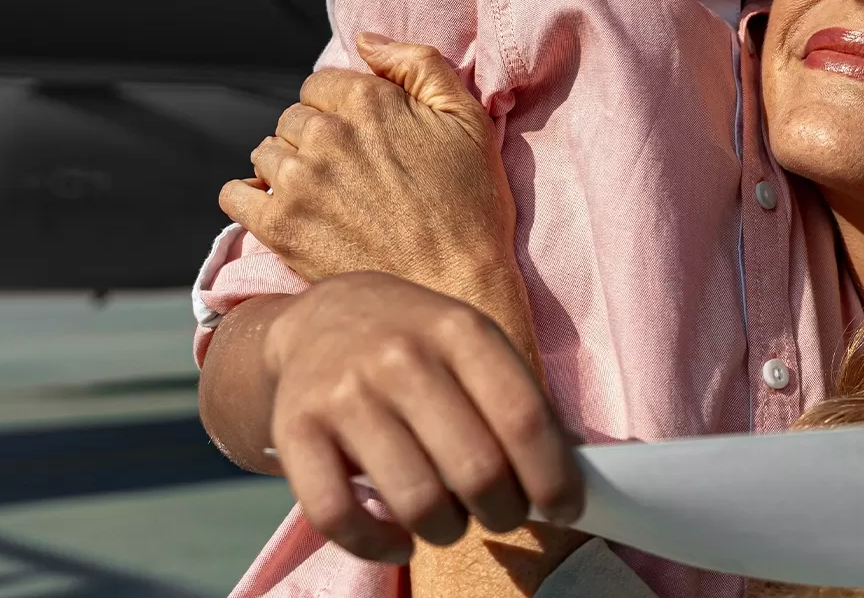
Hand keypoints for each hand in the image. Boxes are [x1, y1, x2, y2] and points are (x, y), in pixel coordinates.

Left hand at [220, 35, 518, 311]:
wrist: (457, 286)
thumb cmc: (470, 205)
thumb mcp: (467, 118)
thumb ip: (418, 63)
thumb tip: (365, 40)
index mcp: (369, 101)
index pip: (322, 83)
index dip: (339, 107)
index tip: (360, 137)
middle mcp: (326, 134)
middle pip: (292, 117)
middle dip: (313, 137)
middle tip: (346, 172)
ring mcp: (299, 181)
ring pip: (265, 152)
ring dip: (286, 166)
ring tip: (320, 194)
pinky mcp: (280, 227)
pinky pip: (235, 194)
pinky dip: (248, 197)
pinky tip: (276, 207)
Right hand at [261, 272, 583, 563]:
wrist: (322, 318)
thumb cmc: (420, 347)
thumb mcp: (474, 346)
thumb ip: (518, 404)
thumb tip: (569, 482)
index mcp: (459, 330)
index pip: (523, 417)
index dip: (553, 477)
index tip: (565, 508)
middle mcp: (400, 356)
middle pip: (476, 468)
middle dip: (502, 511)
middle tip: (501, 512)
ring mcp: (344, 393)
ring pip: (416, 500)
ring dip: (447, 531)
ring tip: (449, 521)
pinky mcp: (294, 429)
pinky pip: (338, 515)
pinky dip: (377, 545)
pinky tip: (399, 539)